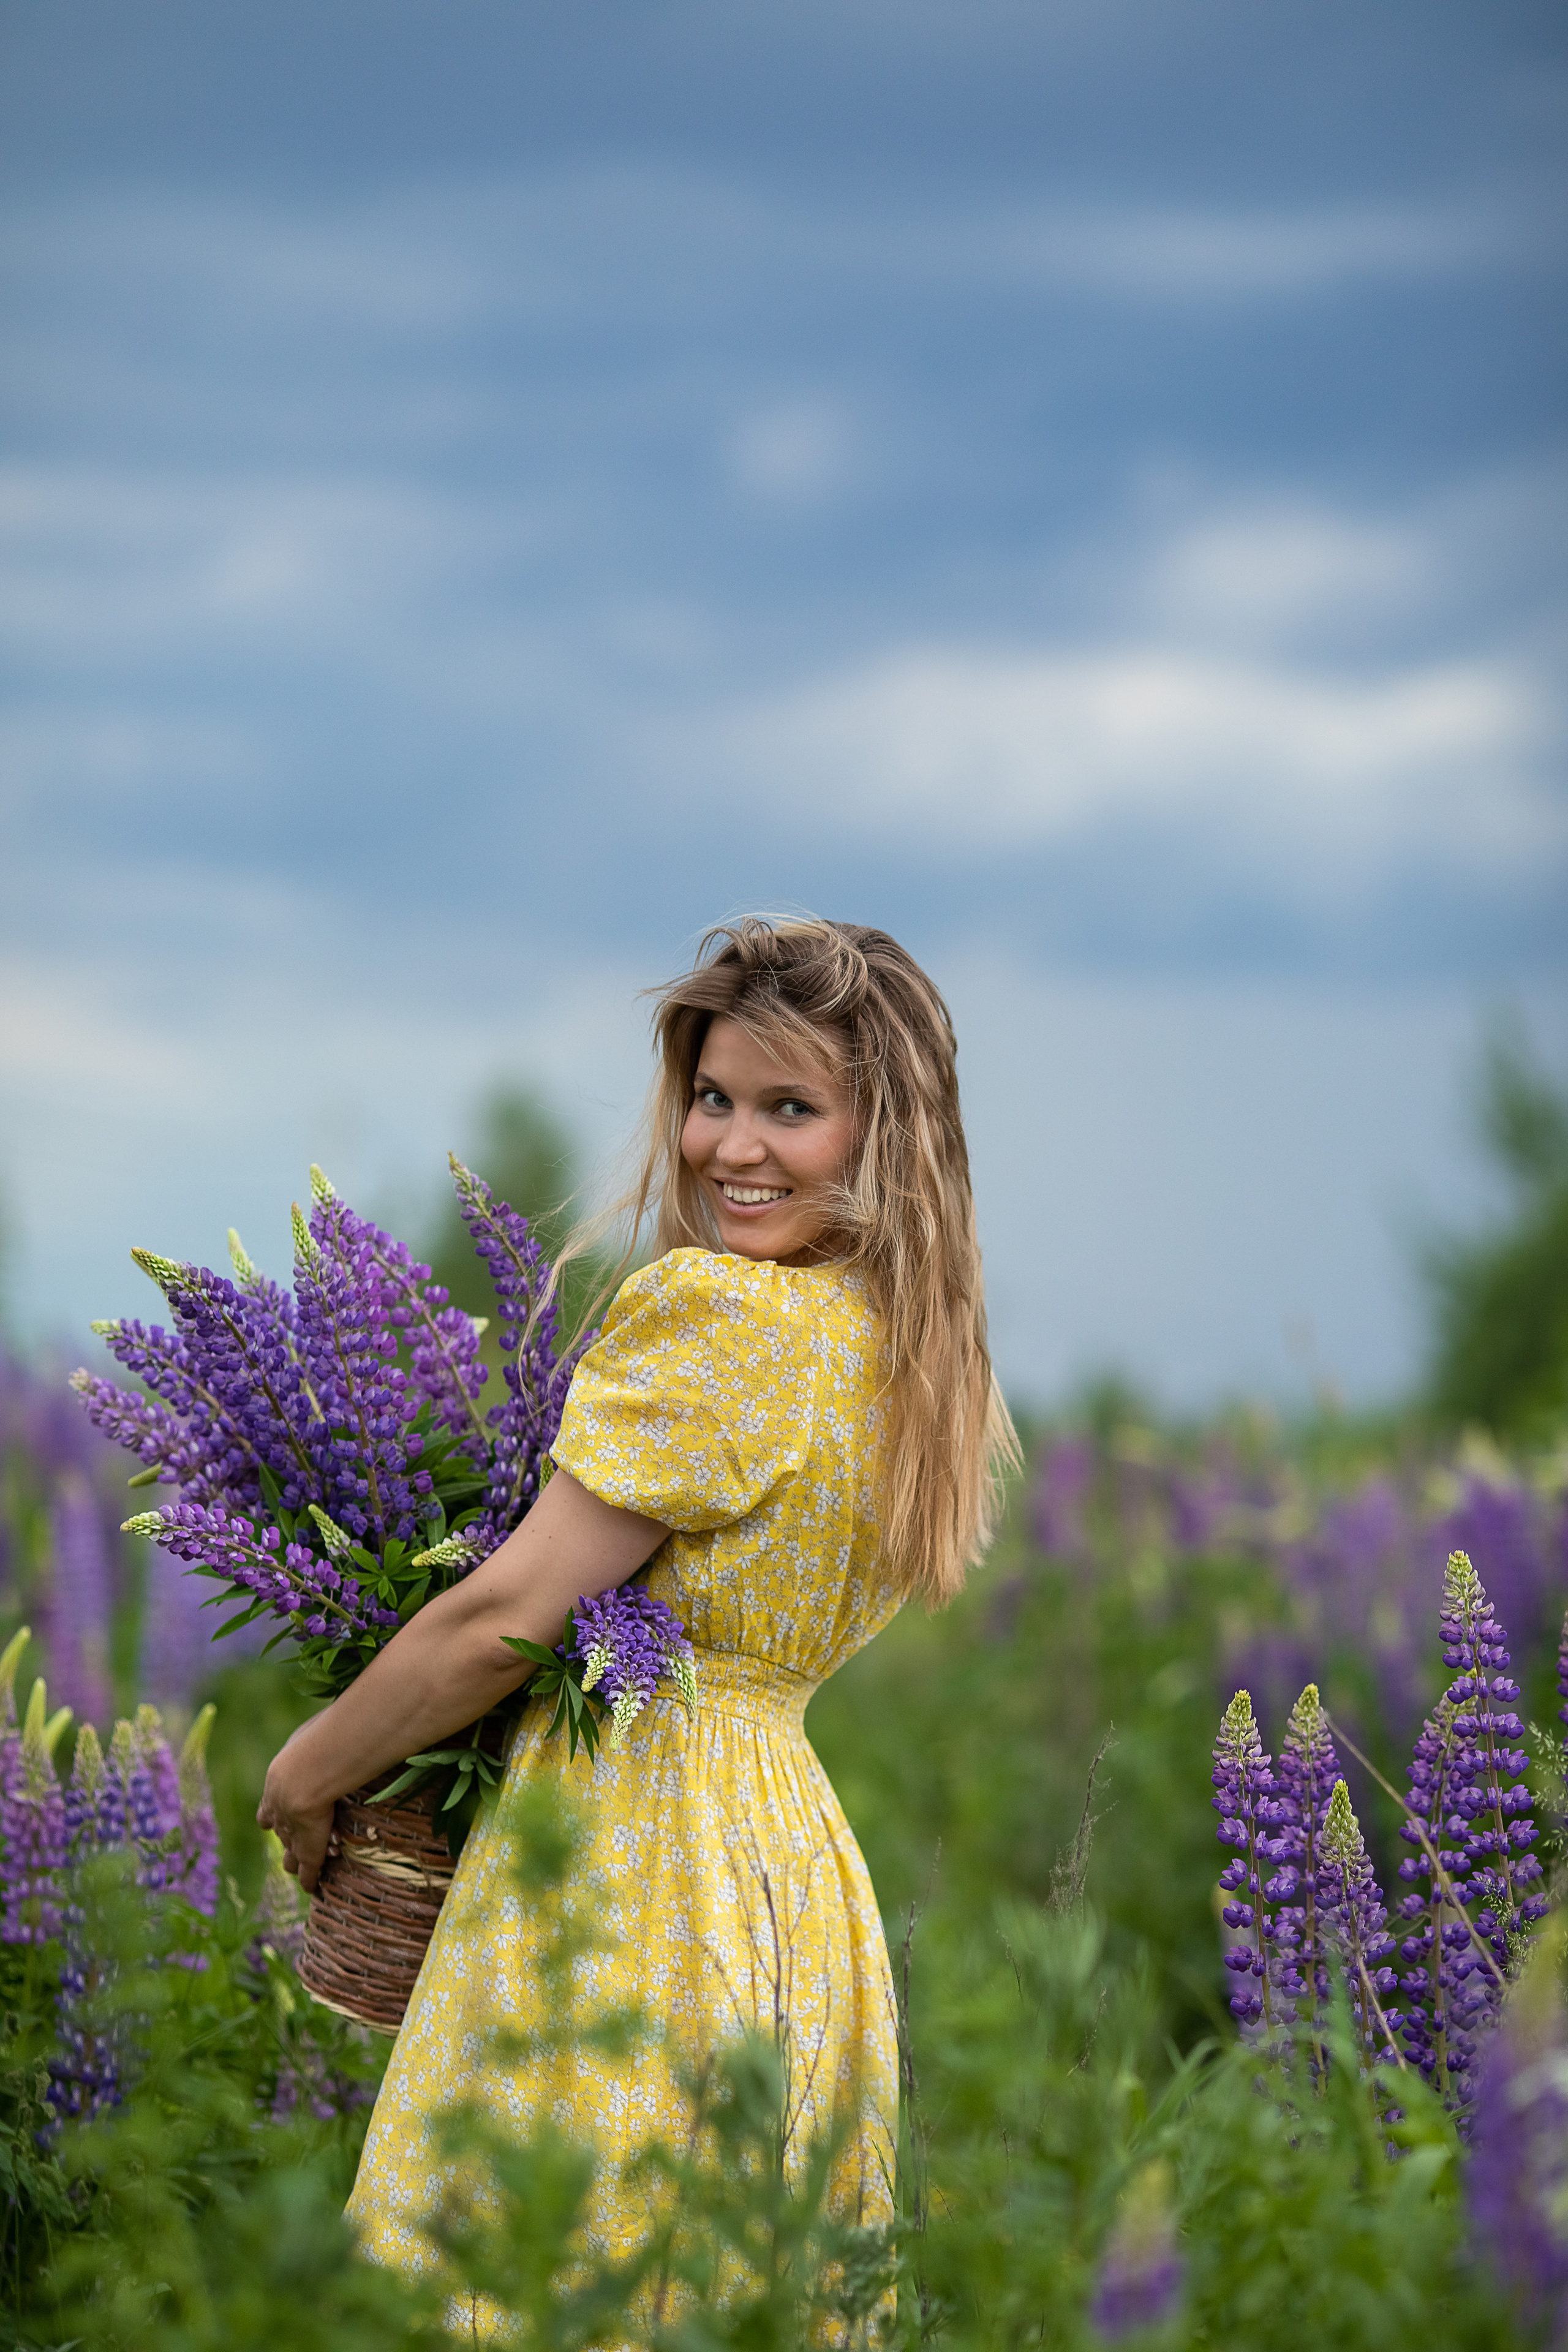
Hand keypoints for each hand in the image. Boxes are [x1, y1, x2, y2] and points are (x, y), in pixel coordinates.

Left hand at [257, 1726, 337, 1893]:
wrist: (305, 1773)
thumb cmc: (312, 1744)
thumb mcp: (305, 1736)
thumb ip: (313, 1737)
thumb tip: (329, 1721)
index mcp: (274, 1790)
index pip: (268, 1811)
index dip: (271, 1817)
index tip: (270, 1822)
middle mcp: (278, 1815)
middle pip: (277, 1833)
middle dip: (283, 1840)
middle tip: (288, 1848)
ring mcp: (293, 1834)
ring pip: (290, 1853)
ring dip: (295, 1861)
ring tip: (299, 1869)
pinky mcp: (309, 1850)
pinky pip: (308, 1869)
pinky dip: (310, 1879)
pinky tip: (312, 1888)